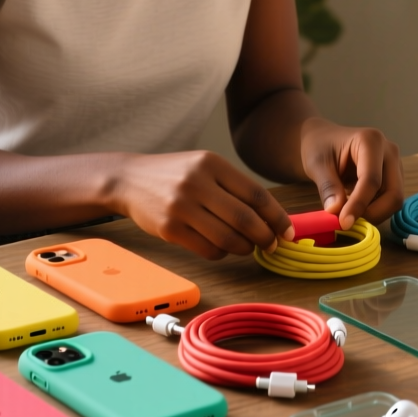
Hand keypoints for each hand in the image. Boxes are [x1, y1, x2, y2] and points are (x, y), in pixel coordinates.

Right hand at [114, 150, 292, 259]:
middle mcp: (197, 183)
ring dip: (245, 248)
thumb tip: (270, 216)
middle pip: (245, 219)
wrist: (130, 180)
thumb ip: (234, 187)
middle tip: (273, 244)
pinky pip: (208, 249)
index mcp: (212, 164)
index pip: (256, 194)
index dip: (277, 216)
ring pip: (228, 238)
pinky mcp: (170, 229)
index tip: (288, 231)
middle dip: (266, 237)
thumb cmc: (176, 175)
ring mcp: (181, 207)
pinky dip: (222, 253)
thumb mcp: (204, 167)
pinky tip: (223, 247)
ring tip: (249, 247)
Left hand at [299, 117, 403, 228]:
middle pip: (393, 193)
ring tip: (348, 211)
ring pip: (394, 200)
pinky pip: (390, 201)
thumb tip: (336, 210)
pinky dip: (374, 210)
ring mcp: (395, 165)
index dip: (359, 204)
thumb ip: (327, 187)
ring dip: (373, 213)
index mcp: (371, 140)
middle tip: (347, 221)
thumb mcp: (317, 164)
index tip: (343, 222)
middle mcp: (390, 151)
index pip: (372, 179)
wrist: (324, 140)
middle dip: (372, 213)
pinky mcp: (394, 177)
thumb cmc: (320, 147)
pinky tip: (355, 205)